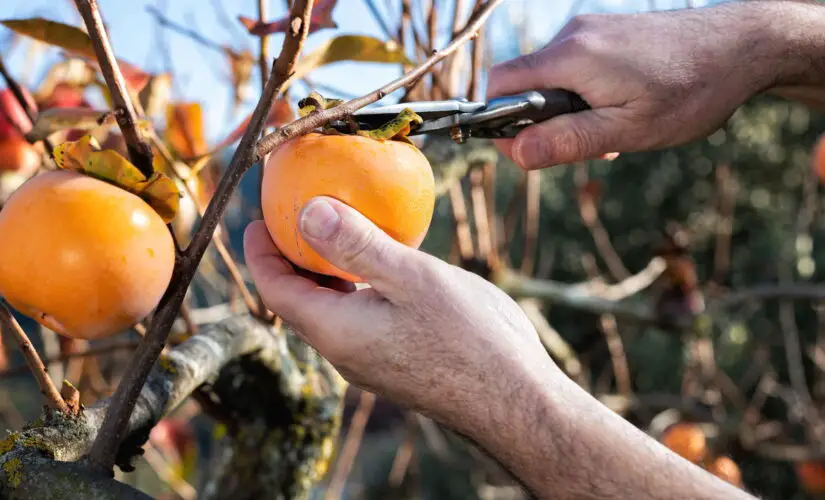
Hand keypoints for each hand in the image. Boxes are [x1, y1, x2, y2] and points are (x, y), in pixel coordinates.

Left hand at [243, 196, 551, 433]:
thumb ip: (356, 245)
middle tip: (291, 218)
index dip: (261, 253)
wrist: (514, 400)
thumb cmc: (468, 337)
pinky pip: (360, 317)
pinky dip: (355, 286)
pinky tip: (382, 266)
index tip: (257, 219)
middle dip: (288, 259)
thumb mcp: (410, 278)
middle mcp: (345, 351)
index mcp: (336, 331)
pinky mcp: (396, 362)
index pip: (277, 291)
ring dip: (323, 272)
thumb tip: (306, 212)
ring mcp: (371, 360)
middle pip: (299, 301)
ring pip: (330, 310)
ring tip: (332, 234)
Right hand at [487, 3, 775, 169]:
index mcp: (570, 57)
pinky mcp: (607, 33)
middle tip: (588, 147)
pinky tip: (622, 108)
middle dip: (544, 123)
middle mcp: (573, 35)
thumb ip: (567, 141)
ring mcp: (590, 30)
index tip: (525, 151)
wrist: (743, 46)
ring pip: (551, 79)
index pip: (501, 85)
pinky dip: (585, 95)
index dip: (500, 122)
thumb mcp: (627, 129)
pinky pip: (575, 67)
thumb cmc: (690, 90)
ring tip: (614, 129)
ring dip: (568, 112)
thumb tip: (516, 153)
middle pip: (525, 85)